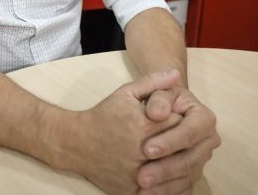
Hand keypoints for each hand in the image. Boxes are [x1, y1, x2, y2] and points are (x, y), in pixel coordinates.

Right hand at [68, 70, 184, 194]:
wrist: (76, 143)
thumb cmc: (104, 115)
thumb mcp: (126, 93)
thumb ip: (153, 82)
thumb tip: (176, 74)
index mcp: (144, 125)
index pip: (180, 124)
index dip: (182, 121)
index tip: (178, 120)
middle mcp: (142, 152)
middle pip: (179, 149)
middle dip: (182, 143)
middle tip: (179, 139)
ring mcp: (137, 174)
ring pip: (171, 173)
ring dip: (176, 165)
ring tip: (173, 155)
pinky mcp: (131, 190)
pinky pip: (158, 192)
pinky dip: (164, 185)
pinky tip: (165, 175)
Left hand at [136, 87, 220, 193]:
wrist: (150, 117)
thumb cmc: (154, 103)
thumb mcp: (152, 92)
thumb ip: (157, 93)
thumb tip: (157, 112)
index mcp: (202, 116)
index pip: (191, 131)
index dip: (171, 141)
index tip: (147, 150)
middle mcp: (207, 140)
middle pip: (191, 158)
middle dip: (165, 168)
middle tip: (142, 176)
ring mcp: (201, 159)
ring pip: (187, 176)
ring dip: (164, 185)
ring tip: (141, 189)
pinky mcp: (192, 175)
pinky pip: (184, 188)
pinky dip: (167, 193)